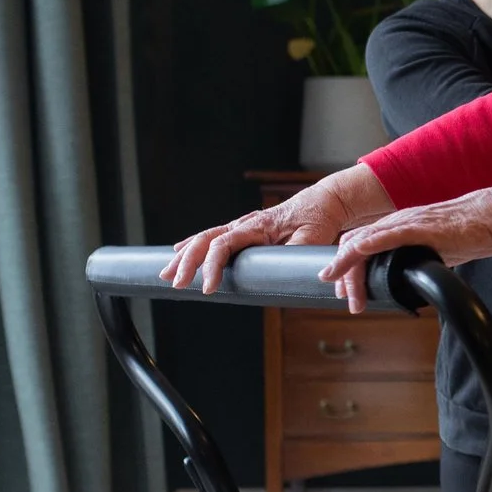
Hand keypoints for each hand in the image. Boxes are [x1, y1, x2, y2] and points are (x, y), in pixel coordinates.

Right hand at [162, 164, 394, 297]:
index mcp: (258, 226)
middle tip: (175, 283)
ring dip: (184, 257)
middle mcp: (245, 223)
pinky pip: (212, 238)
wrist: (325, 203)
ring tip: (167, 275)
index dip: (212, 266)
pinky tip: (178, 256)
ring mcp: (242, 226)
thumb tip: (284, 272)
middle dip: (187, 262)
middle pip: (206, 240)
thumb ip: (295, 254)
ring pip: (205, 238)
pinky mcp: (244, 231)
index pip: (224, 245)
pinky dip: (193, 247)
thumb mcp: (312, 239)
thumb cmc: (320, 221)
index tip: (207, 288)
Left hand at [316, 188, 491, 311]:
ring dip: (350, 268)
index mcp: (397, 227)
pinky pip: (390, 234)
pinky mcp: (422, 227)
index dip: (346, 268)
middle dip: (343, 274)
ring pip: (365, 242)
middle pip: (355, 245)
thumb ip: (417, 260)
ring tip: (346, 292)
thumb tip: (407, 280)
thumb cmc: (471, 233)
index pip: (360, 245)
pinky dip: (370, 243)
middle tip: (344, 298)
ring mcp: (407, 223)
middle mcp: (396, 222)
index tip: (345, 290)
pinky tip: (358, 251)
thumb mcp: (435, 251)